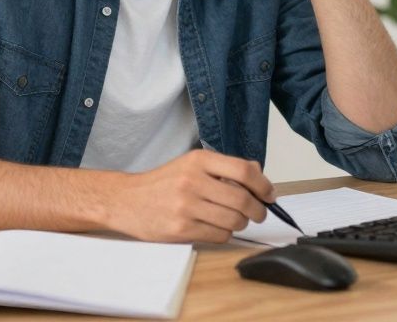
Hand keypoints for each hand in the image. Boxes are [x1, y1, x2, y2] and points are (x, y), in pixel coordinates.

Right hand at [106, 149, 273, 242]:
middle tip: (258, 213)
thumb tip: (259, 174)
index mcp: (198, 161)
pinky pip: (219, 236)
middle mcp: (192, 181)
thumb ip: (224, 168)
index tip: (269, 194)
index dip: (263, 185)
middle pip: (243, 200)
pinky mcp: (181, 229)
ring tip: (233, 220)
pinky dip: (224, 234)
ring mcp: (186, 206)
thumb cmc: (162, 183)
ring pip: (234, 221)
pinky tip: (214, 227)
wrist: (126, 200)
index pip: (244, 171)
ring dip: (240, 223)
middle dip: (257, 210)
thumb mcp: (191, 165)